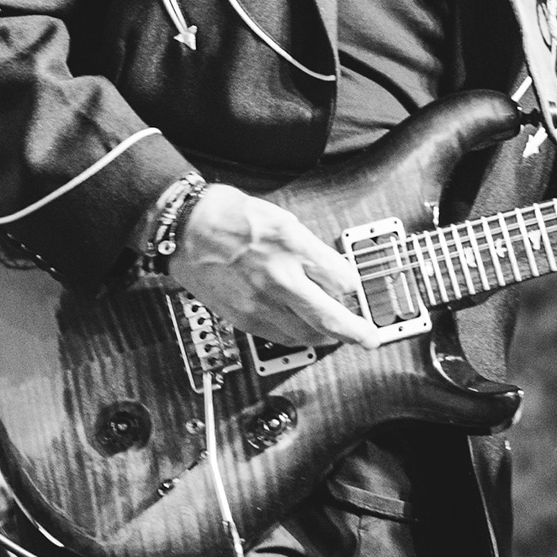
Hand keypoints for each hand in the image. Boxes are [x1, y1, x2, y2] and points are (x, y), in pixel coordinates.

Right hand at [167, 184, 383, 349]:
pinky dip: (298, 337)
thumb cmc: (231, 217)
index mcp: (293, 248)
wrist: (187, 229)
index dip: (355, 288)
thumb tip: (335, 274)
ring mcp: (260, 303)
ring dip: (327, 337)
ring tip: (338, 334)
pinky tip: (305, 332)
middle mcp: (279, 279)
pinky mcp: (243, 318)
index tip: (360, 291)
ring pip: (306, 334)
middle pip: (329, 318)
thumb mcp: (284, 220)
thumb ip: (312, 250)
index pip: (343, 280)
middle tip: (370, 339)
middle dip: (355, 332)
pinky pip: (280, 336)